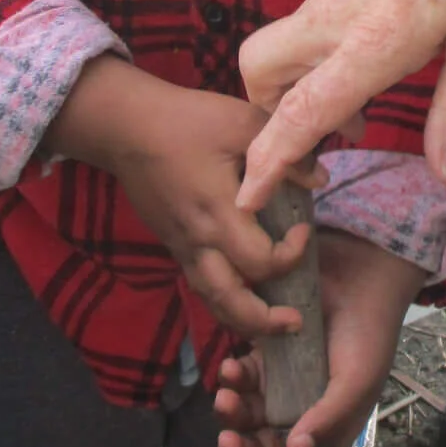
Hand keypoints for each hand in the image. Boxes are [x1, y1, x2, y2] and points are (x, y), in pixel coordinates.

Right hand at [45, 56, 313, 340]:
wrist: (125, 126)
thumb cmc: (186, 120)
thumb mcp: (243, 123)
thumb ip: (284, 155)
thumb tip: (320, 180)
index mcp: (217, 212)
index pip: (260, 261)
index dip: (290, 256)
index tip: (303, 230)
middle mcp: (197, 239)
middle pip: (230, 300)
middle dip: (264, 321)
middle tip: (297, 322)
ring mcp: (181, 245)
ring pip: (210, 299)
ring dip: (242, 319)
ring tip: (272, 325)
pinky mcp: (172, 242)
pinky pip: (200, 282)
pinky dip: (224, 298)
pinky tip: (244, 296)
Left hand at [214, 231, 427, 446]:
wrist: (357, 277)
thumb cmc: (367, 337)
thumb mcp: (355, 383)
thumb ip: (327, 420)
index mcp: (326, 430)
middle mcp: (300, 413)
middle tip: (228, 442)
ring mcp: (281, 385)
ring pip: (245, 414)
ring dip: (232, 413)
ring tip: (226, 396)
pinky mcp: (266, 356)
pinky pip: (241, 378)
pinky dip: (233, 378)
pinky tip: (232, 368)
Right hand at [237, 0, 445, 205]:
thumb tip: (445, 172)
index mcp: (377, 37)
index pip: (304, 110)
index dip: (271, 158)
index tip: (249, 193)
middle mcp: (341, 8)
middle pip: (262, 69)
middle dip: (269, 110)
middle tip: (328, 129)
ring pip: (288, 38)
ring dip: (305, 75)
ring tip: (365, 88)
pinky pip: (316, 9)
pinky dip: (328, 39)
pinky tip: (383, 34)